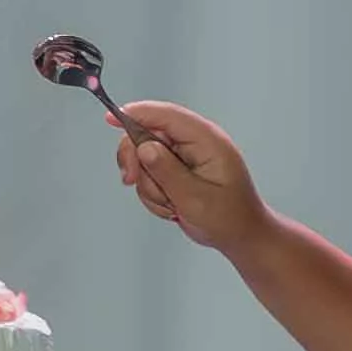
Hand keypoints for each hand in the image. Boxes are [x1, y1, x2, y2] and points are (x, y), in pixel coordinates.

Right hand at [114, 101, 269, 252]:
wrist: (240, 236)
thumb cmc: (228, 218)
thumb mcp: (195, 197)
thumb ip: (167, 171)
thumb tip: (143, 147)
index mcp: (206, 140)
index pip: (167, 116)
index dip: (137, 113)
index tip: (111, 118)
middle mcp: (194, 143)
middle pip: (148, 134)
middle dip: (137, 160)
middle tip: (131, 180)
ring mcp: (185, 157)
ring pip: (145, 159)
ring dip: (150, 186)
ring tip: (171, 205)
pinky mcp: (177, 171)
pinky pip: (150, 175)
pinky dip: (154, 194)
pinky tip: (172, 207)